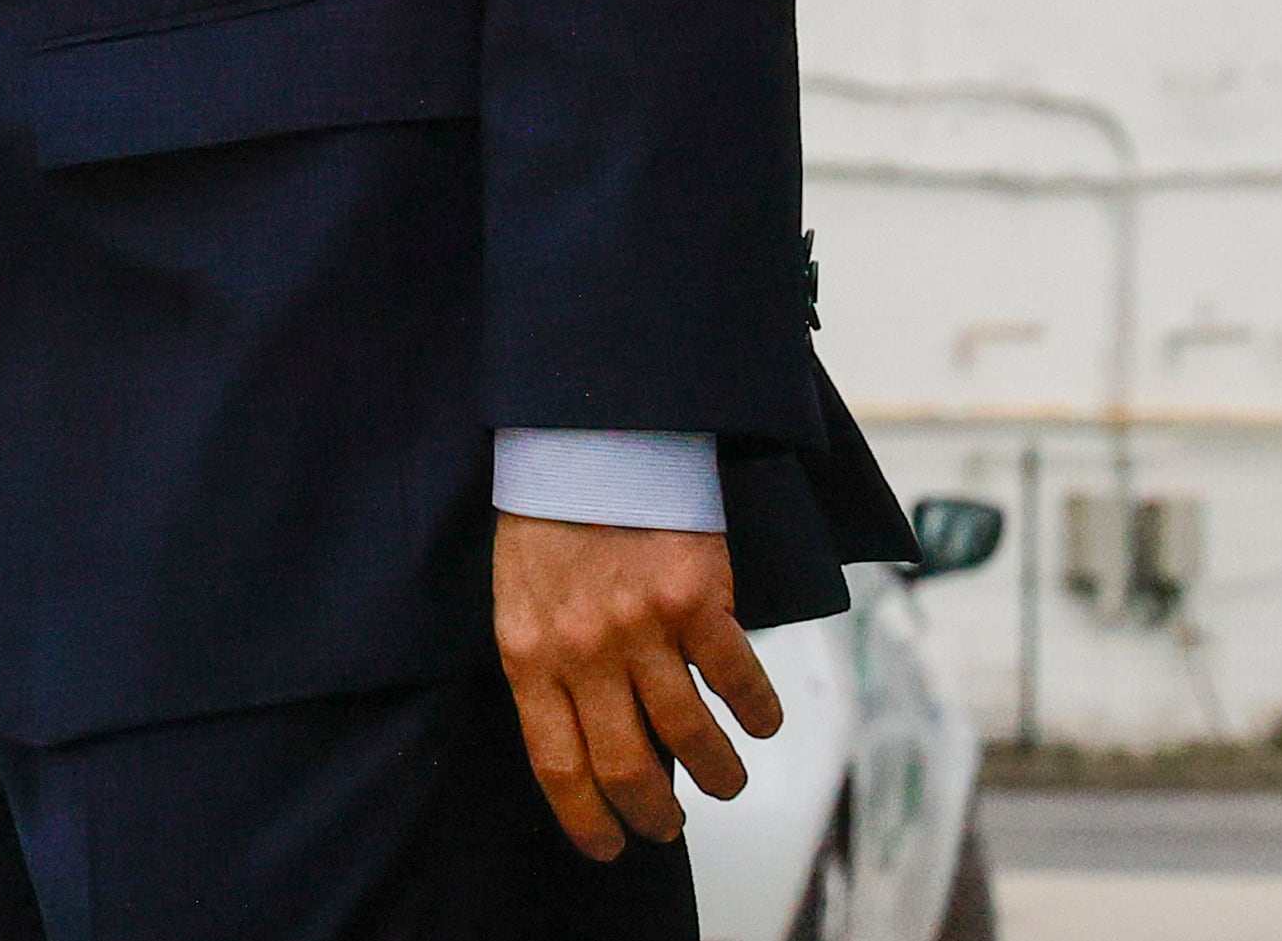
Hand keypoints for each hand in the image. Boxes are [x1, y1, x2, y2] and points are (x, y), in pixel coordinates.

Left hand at [494, 514, 778, 857]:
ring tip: (725, 779)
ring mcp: (641, 627)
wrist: (587, 436)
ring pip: (691, 737)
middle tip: (669, 826)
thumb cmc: (549, 516)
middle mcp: (581, 649)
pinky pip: (738, 682)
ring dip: (717, 773)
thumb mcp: (519, 596)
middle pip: (627, 767)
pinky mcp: (696, 600)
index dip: (585, 818)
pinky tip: (761, 722)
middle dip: (654, 815)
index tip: (606, 846)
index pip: (557, 763)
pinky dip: (758, 714)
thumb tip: (585, 735)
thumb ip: (545, 663)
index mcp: (527, 651)